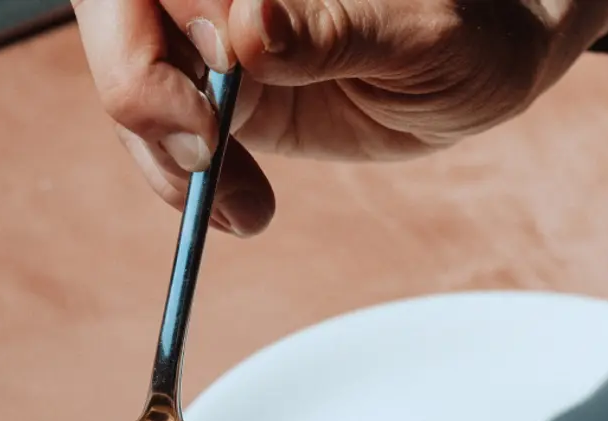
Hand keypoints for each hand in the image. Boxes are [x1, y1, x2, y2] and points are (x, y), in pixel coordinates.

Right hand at [73, 0, 607, 234]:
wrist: (489, 62)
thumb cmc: (469, 23)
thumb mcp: (415, 28)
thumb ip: (328, 26)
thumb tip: (249, 29)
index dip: (157, 32)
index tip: (211, 93)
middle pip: (118, 23)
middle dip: (143, 96)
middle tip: (206, 162)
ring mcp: (211, 34)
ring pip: (134, 86)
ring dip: (170, 160)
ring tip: (245, 207)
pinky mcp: (221, 95)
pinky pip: (170, 141)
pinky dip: (193, 186)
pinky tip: (245, 211)